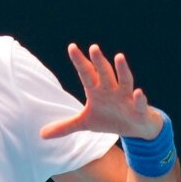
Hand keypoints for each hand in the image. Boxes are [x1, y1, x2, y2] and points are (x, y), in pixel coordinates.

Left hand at [40, 43, 162, 139]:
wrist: (136, 129)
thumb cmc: (110, 119)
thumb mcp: (85, 123)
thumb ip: (65, 126)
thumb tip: (41, 134)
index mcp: (97, 91)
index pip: (86, 73)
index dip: (79, 61)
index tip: (71, 47)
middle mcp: (112, 90)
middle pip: (104, 73)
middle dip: (98, 61)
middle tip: (93, 47)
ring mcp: (126, 98)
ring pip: (124, 81)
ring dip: (122, 70)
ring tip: (119, 57)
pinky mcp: (139, 110)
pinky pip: (140, 103)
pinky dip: (140, 98)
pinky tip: (138, 92)